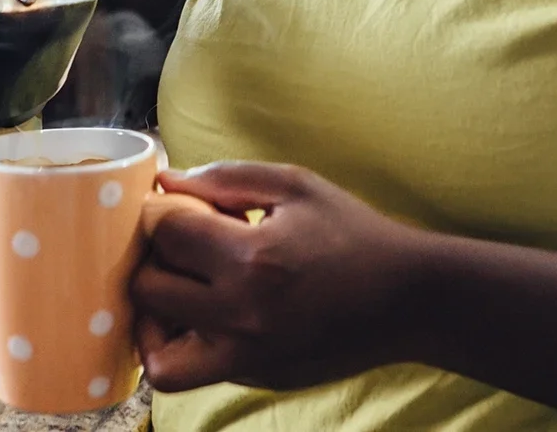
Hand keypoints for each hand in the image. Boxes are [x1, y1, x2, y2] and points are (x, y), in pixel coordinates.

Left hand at [129, 162, 429, 392]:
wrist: (407, 300)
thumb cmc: (353, 233)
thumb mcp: (296, 186)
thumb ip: (226, 177)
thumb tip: (166, 182)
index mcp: (253, 258)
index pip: (165, 233)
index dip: (162, 213)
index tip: (179, 210)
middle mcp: (243, 315)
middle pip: (149, 289)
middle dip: (154, 260)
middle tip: (179, 249)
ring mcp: (247, 357)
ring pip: (156, 352)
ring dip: (153, 318)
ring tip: (177, 292)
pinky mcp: (255, 379)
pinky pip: (190, 372)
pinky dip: (183, 346)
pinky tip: (204, 317)